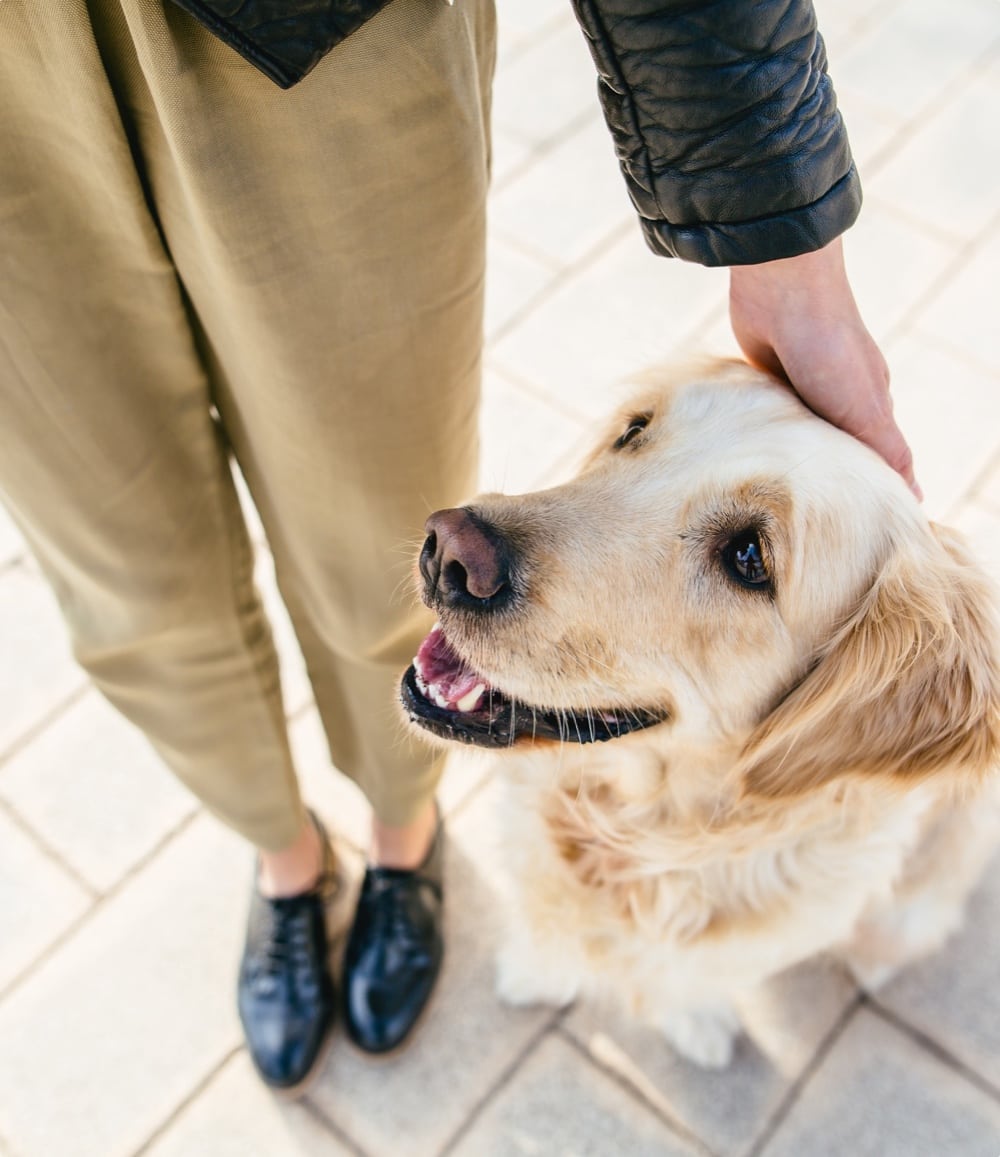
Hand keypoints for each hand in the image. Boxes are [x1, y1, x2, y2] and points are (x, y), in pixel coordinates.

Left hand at [729, 237, 920, 498]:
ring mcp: (802, 387)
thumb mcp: (866, 411)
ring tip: (775, 493)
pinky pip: (768, 415)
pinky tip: (752, 456)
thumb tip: (917, 496)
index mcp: (871, 405)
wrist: (783, 292)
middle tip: (806, 517)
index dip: (868, 488)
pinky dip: (765, 433)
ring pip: (798, 436)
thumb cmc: (831, 350)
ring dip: (790, 456)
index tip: (855, 522)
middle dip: (824, 477)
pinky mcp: (768, 379)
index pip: (874, 458)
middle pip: (833, 449)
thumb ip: (887, 452)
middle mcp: (838, 397)